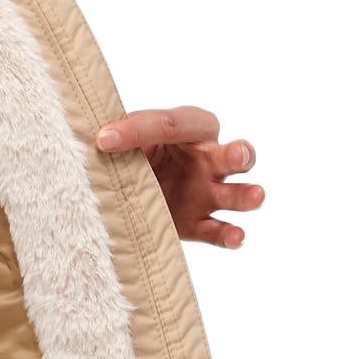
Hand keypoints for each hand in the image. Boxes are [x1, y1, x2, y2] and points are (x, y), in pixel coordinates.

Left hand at [94, 105, 263, 248]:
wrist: (122, 188)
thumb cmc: (131, 150)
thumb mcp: (123, 135)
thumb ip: (121, 133)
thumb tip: (104, 139)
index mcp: (188, 130)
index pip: (176, 123)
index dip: (140, 129)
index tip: (104, 140)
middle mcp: (207, 159)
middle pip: (235, 154)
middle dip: (239, 154)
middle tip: (237, 155)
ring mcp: (207, 193)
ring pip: (236, 193)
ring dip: (246, 195)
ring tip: (255, 195)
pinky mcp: (199, 224)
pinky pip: (219, 231)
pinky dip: (229, 235)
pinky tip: (235, 235)